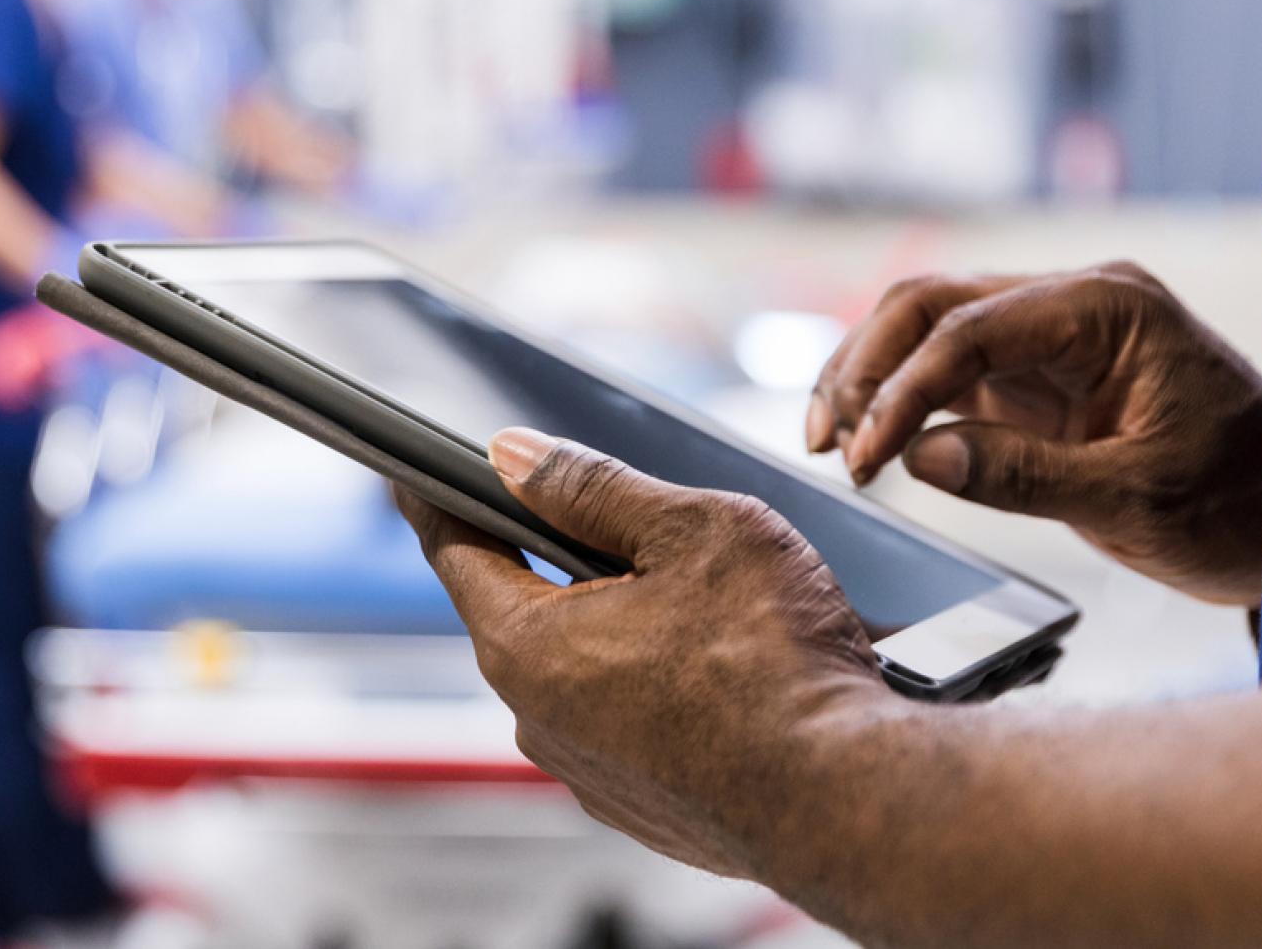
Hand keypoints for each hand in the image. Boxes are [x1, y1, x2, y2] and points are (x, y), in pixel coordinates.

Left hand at [398, 428, 886, 881]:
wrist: (847, 796)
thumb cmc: (776, 661)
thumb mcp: (688, 529)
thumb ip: (591, 487)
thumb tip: (514, 456)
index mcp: (528, 645)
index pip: (454, 550)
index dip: (437, 497)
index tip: (414, 471)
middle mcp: (540, 719)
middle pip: (523, 607)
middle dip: (561, 555)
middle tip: (621, 519)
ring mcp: (590, 771)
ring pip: (583, 665)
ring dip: (621, 622)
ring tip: (704, 600)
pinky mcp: (642, 805)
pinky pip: (625, 719)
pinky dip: (656, 682)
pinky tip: (720, 663)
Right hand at [806, 263, 1261, 605]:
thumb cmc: (1239, 502)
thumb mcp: (1136, 501)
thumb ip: (1025, 474)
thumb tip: (920, 457)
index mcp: (1108, 308)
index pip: (971, 328)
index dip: (903, 391)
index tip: (865, 457)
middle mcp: (1073, 303)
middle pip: (932, 304)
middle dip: (867, 368)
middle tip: (829, 444)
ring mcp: (1050, 335)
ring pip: (926, 329)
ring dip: (869, 378)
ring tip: (828, 443)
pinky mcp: (1036, 374)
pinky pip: (947, 369)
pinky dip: (899, 401)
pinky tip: (867, 442)